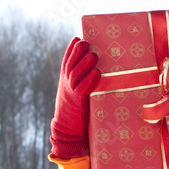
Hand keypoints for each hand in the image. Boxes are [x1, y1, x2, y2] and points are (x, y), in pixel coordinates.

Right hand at [50, 37, 99, 159]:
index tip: (77, 38)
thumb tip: (102, 71)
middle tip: (85, 42)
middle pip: (70, 64)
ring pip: (75, 74)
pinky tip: (97, 73)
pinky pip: (83, 89)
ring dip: (84, 63)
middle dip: (77, 52)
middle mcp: (66, 84)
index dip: (71, 50)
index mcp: (66, 80)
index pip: (67, 61)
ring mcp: (70, 92)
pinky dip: (90, 80)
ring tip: (93, 54)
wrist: (68, 129)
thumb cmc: (78, 110)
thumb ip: (85, 82)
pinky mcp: (78, 102)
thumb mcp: (78, 93)